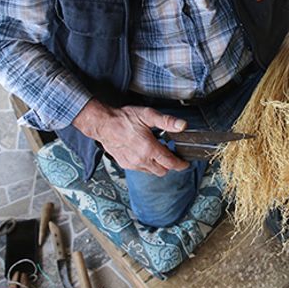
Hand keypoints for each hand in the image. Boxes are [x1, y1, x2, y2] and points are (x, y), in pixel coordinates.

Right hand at [72, 99, 189, 175]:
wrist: (103, 124)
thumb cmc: (123, 118)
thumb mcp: (148, 115)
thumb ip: (167, 121)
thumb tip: (182, 125)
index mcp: (149, 148)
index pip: (170, 163)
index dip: (181, 164)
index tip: (185, 163)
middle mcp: (141, 160)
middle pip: (163, 171)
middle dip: (170, 165)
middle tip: (171, 154)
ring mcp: (133, 164)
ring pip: (152, 172)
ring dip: (158, 166)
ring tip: (158, 152)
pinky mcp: (125, 165)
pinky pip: (141, 170)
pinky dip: (147, 165)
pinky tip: (145, 154)